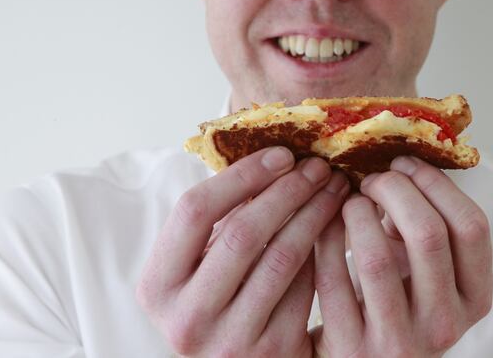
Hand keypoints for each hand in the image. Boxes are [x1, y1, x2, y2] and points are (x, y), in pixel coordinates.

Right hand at [136, 147, 349, 356]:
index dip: (242, 175)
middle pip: (242, 232)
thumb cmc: (217, 301)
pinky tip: (335, 226)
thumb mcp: (198, 266)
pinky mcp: (273, 352)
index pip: (194, 211)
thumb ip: (218, 221)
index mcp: (157, 286)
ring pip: (281, 257)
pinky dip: (323, 250)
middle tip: (316, 166)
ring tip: (333, 188)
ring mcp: (230, 341)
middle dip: (287, 190)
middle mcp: (186, 319)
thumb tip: (271, 156)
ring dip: (314, 213)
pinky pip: (306, 286)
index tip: (281, 154)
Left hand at [312, 156, 492, 357]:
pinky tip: (323, 225)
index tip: (404, 163)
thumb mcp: (426, 271)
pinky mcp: (354, 349)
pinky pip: (332, 278)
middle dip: (394, 190)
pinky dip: (324, 240)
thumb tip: (400, 155)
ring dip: (356, 213)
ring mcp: (400, 341)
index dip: (435, 184)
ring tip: (348, 203)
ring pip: (376, 257)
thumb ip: (424, 224)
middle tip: (372, 179)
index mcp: (474, 297)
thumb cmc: (394, 303)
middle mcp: (445, 324)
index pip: (471, 226)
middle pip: (428, 233)